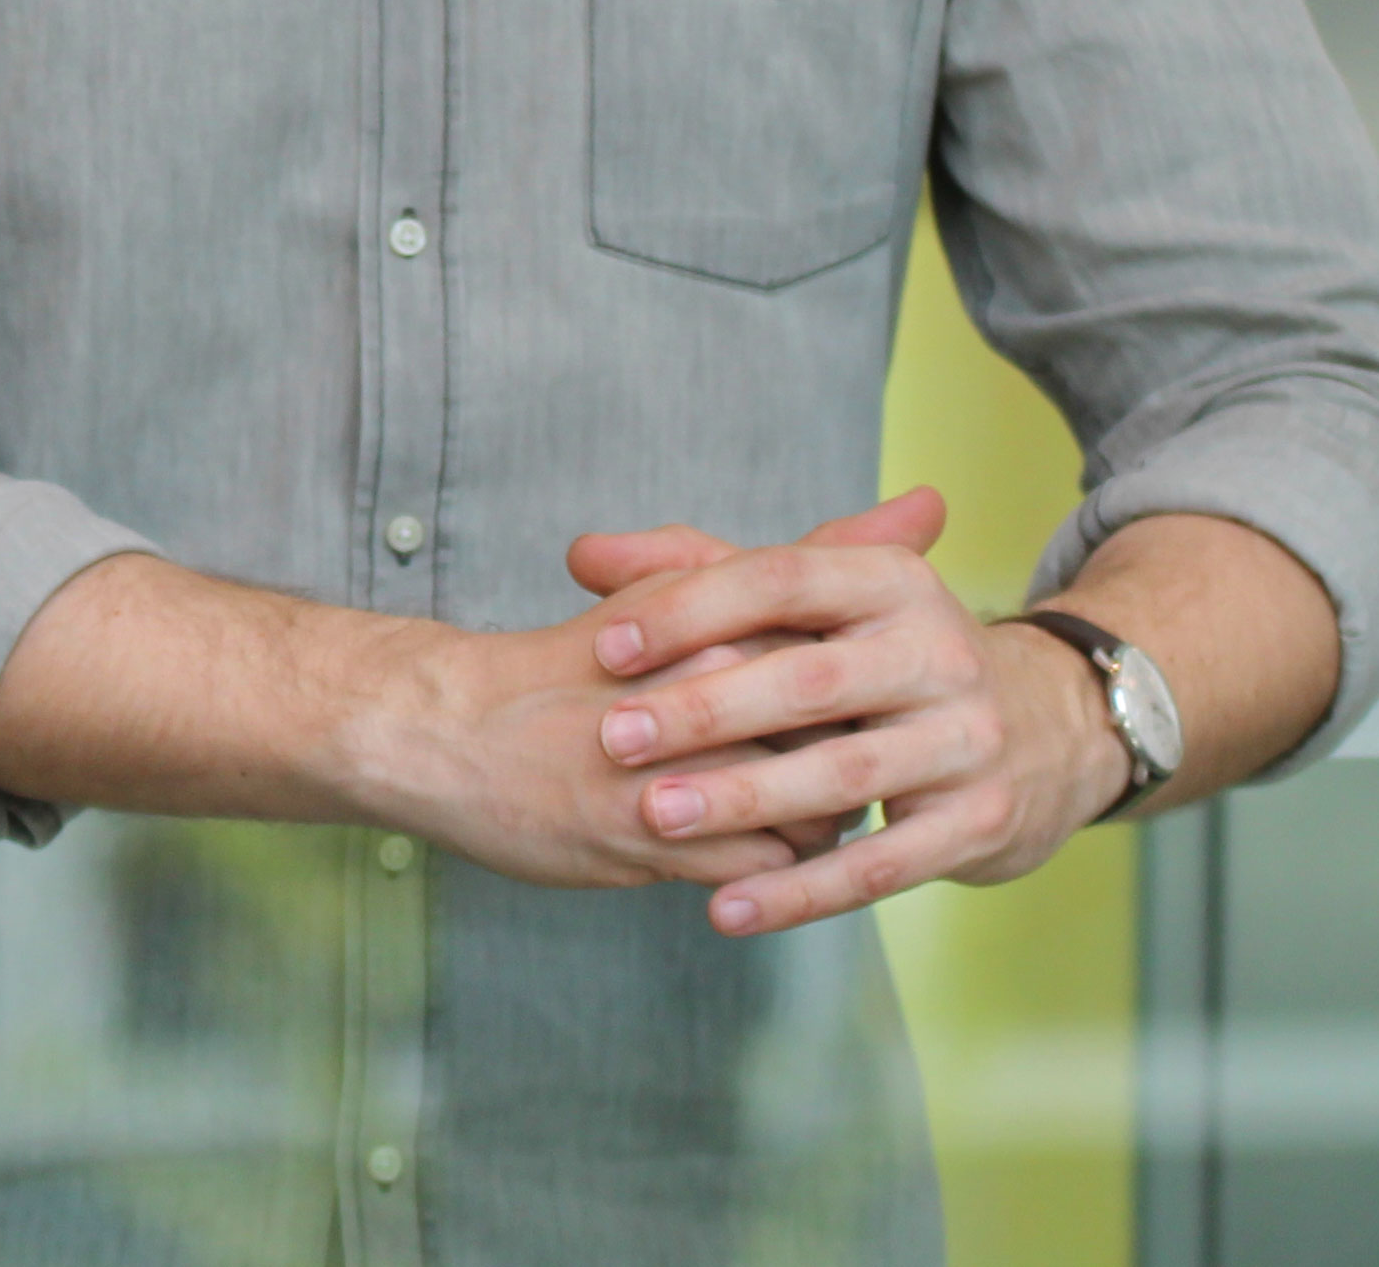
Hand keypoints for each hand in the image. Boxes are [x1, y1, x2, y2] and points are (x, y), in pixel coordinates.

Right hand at [349, 595, 839, 896]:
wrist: (449, 732)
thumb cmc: (575, 664)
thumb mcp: (687, 590)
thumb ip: (813, 559)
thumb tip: (929, 507)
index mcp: (721, 616)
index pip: (851, 655)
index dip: (861, 688)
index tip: (852, 703)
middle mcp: (707, 682)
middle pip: (844, 734)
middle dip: (850, 756)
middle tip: (830, 761)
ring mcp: (681, 764)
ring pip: (815, 808)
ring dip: (816, 818)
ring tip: (787, 808)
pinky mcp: (655, 837)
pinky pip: (763, 867)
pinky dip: (771, 871)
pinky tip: (748, 852)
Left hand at [578, 481, 1133, 937]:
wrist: (1050, 727)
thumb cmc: (884, 656)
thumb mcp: (819, 599)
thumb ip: (699, 571)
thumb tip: (581, 556)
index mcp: (891, 580)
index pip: (780, 578)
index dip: (690, 609)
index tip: (603, 644)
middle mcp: (938, 652)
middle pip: (808, 681)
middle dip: (705, 711)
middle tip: (612, 738)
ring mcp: (966, 741)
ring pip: (842, 775)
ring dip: (744, 800)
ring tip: (655, 818)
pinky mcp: (978, 824)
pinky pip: (881, 866)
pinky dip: (800, 892)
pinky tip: (725, 909)